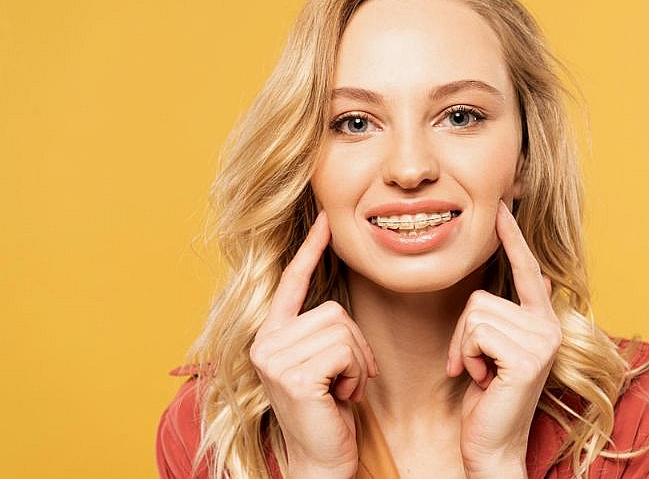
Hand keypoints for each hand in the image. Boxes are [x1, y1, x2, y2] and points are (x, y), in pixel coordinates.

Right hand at [249, 211, 378, 478]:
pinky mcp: (293, 375)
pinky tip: (342, 397)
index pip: (292, 283)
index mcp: (271, 335)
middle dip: (355, 345)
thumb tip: (337, 307)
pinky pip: (345, 349)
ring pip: (342, 329)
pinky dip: (356, 373)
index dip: (309, 250)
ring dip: (357, 361)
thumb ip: (320, 332)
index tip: (324, 219)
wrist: (322, 460)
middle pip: (333, 311)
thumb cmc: (328, 411)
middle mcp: (265, 342)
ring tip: (342, 389)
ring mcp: (275, 358)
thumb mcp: (321, 363)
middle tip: (347, 378)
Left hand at [447, 200, 561, 476]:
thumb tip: (537, 275)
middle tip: (474, 365)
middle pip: (481, 297)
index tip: (501, 206)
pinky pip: (475, 332)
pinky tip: (482, 380)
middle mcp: (548, 325)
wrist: (491, 445)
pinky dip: (467, 357)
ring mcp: (541, 340)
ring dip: (464, 347)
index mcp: (542, 320)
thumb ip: (508, 315)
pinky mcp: (527, 356)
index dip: (511, 237)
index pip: (525, 269)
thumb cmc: (487, 398)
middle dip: (463, 334)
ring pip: (474, 313)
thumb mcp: (494, 350)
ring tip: (481, 373)